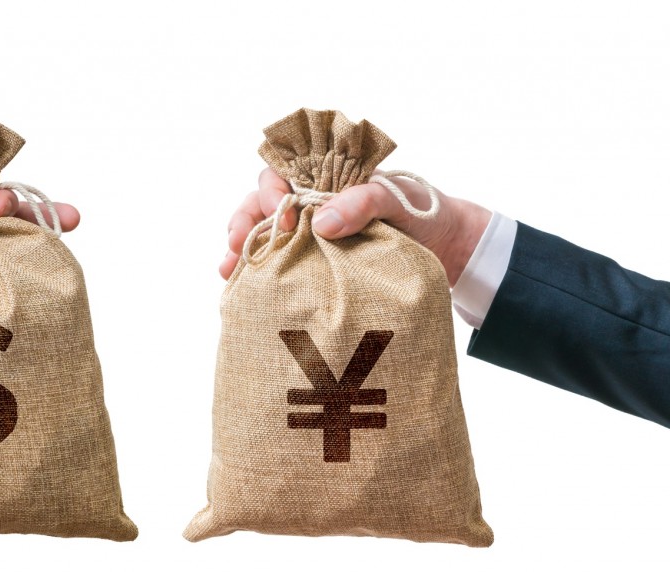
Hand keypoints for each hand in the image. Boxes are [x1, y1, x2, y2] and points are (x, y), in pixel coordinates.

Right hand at [221, 168, 490, 285]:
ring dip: (243, 250)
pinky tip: (241, 288)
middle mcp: (314, 205)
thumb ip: (363, 201)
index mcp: (328, 181)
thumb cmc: (426, 214)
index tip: (282, 216)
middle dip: (244, 222)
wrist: (453, 251)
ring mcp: (313, 236)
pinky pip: (280, 264)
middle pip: (263, 205)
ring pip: (266, 236)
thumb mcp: (399, 200)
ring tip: (227, 271)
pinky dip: (259, 273)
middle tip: (234, 246)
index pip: (283, 175)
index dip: (272, 193)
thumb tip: (321, 222)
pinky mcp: (317, 266)